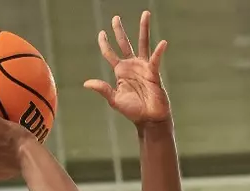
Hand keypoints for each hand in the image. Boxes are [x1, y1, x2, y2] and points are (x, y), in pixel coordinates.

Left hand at [84, 11, 170, 126]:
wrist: (149, 119)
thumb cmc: (132, 110)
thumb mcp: (114, 100)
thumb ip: (103, 89)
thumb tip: (86, 83)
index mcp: (120, 71)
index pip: (110, 54)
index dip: (105, 43)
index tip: (102, 33)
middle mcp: (131, 66)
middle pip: (124, 43)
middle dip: (119, 31)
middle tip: (115, 18)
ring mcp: (143, 67)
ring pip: (143, 43)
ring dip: (144, 29)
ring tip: (145, 14)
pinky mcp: (154, 72)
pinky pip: (156, 60)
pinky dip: (159, 52)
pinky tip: (163, 43)